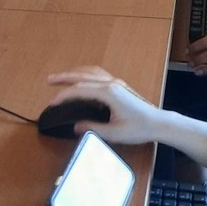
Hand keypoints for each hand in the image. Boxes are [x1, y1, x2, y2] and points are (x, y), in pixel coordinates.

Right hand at [46, 67, 160, 143]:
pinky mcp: (118, 85)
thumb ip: (93, 128)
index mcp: (108, 93)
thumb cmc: (138, 128)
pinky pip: (98, 74)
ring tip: (60, 77)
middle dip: (64, 77)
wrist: (158, 122)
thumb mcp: (114, 133)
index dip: (64, 95)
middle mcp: (111, 83)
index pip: (80, 90)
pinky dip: (85, 73)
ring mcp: (115, 82)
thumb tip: (75, 125)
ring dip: (74, 73)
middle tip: (49, 80)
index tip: (52, 102)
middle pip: (83, 76)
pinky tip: (80, 77)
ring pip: (90, 72)